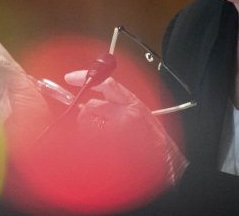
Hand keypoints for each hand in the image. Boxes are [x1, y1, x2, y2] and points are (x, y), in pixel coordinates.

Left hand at [64, 71, 188, 183]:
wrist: (167, 161)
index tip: (71, 78)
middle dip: (87, 114)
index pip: (106, 83)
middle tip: (95, 123)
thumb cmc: (154, 140)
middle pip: (91, 105)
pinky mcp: (111, 145)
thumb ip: (118, 105)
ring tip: (105, 139)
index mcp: (133, 103)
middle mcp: (126, 114)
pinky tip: (105, 149)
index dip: (86, 78)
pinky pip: (90, 140)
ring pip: (87, 124)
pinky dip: (91, 144)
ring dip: (89, 131)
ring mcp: (118, 130)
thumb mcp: (140, 114)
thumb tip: (91, 104)